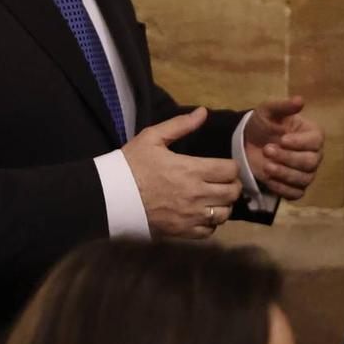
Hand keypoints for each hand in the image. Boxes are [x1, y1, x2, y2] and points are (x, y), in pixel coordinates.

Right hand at [122, 107, 244, 238]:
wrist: (112, 195)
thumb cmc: (132, 164)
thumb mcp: (152, 137)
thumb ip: (180, 125)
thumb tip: (203, 112)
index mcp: (191, 169)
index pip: (230, 170)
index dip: (231, 167)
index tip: (223, 166)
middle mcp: (196, 194)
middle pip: (232, 193)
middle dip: (231, 185)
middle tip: (222, 182)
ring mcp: (190, 215)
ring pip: (225, 214)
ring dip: (223, 205)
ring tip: (214, 199)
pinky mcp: (182, 231)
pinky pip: (209, 231)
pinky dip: (210, 223)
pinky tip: (202, 214)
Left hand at [243, 96, 324, 200]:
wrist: (247, 143)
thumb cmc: (263, 125)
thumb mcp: (268, 111)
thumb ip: (283, 106)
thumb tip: (301, 100)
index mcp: (312, 135)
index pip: (316, 141)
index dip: (300, 142)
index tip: (282, 139)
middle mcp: (314, 155)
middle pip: (311, 162)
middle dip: (288, 158)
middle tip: (267, 150)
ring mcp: (306, 173)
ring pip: (303, 179)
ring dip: (284, 173)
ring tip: (266, 165)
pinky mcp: (295, 187)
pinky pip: (295, 193)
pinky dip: (282, 188)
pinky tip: (268, 178)